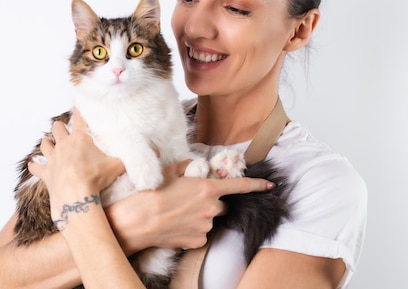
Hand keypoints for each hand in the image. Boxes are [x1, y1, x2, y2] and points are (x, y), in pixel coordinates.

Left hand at [29, 109, 124, 212]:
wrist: (75, 195)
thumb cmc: (95, 177)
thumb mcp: (117, 166)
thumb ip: (131, 159)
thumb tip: (157, 152)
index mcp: (81, 138)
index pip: (80, 117)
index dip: (79, 108)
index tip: (77, 102)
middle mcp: (64, 144)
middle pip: (58, 128)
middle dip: (60, 127)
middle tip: (63, 128)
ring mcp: (53, 158)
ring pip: (45, 144)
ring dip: (47, 142)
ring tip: (47, 141)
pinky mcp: (46, 172)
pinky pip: (36, 167)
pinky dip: (35, 166)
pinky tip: (33, 165)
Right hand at [108, 160, 274, 253]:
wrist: (137, 222)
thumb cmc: (151, 193)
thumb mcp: (170, 171)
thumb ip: (188, 166)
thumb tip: (195, 167)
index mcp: (208, 188)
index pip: (240, 186)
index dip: (257, 185)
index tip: (270, 185)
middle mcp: (211, 208)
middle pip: (221, 205)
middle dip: (210, 202)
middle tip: (189, 200)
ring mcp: (205, 226)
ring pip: (209, 220)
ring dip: (199, 216)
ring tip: (177, 213)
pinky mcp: (197, 241)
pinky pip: (200, 234)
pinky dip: (192, 230)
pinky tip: (176, 225)